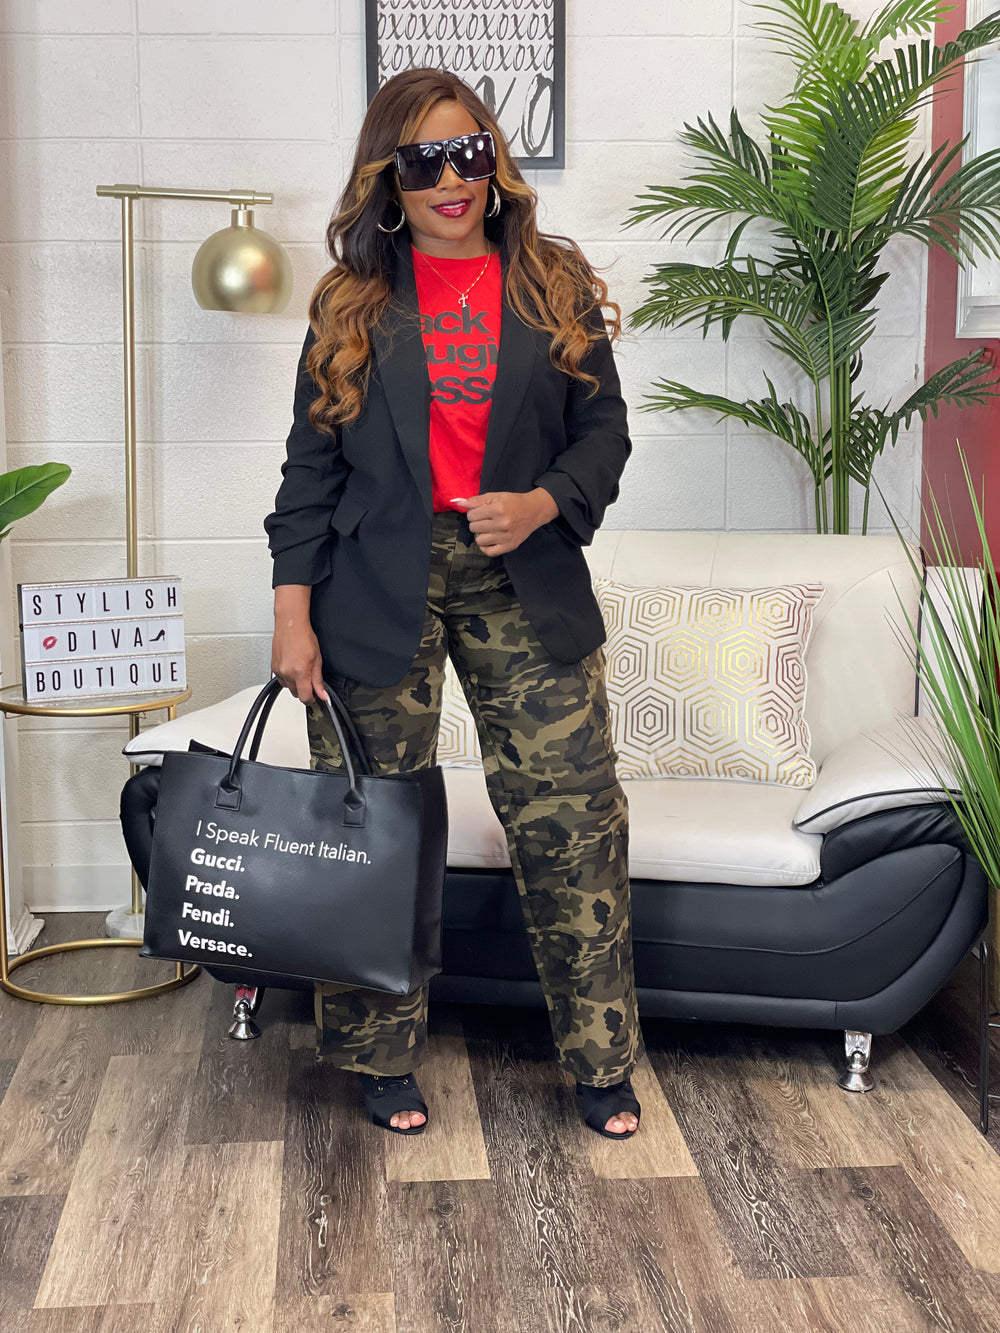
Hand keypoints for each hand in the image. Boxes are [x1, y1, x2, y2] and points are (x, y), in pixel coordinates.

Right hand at [272, 585, 326, 704]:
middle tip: (311, 680)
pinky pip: (281, 680)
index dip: (312, 700)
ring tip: (301, 671)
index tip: (316, 697)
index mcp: (300, 672)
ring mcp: (279, 671)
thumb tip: (322, 694)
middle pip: (296, 694)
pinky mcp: (273, 667)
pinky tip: (293, 668)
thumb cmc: (304, 637)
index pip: (305, 697)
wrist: (290, 625)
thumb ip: (318, 680)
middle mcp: (287, 673)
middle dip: (304, 690)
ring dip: (295, 685)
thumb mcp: (317, 659)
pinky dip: (288, 678)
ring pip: (288, 688)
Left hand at [453, 488, 558, 555]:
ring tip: (489, 529)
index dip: (474, 513)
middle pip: (474, 527)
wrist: (534, 511)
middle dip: (477, 523)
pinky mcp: (510, 546)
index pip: (471, 515)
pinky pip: (489, 552)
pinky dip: (486, 546)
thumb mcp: (495, 496)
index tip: (481, 512)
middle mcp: (502, 524)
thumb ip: (476, 500)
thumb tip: (458, 502)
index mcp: (498, 509)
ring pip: (479, 540)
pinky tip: (490, 539)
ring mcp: (506, 536)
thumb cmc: (513, 502)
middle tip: (486, 520)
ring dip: (481, 535)